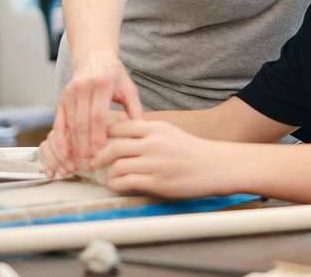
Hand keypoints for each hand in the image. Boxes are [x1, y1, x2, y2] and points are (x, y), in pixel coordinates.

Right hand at [41, 56, 142, 177]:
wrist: (94, 56)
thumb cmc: (114, 74)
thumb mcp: (128, 88)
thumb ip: (136, 109)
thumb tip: (144, 130)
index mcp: (102, 84)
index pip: (98, 115)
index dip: (98, 135)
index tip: (100, 153)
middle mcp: (84, 87)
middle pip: (82, 122)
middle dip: (85, 145)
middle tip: (89, 164)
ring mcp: (71, 92)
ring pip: (70, 124)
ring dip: (73, 145)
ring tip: (79, 162)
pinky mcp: (62, 97)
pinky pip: (60, 121)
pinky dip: (61, 138)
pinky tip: (64, 152)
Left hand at [92, 120, 234, 198]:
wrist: (217, 166)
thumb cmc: (194, 152)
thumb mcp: (170, 134)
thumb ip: (148, 134)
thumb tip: (123, 139)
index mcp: (157, 128)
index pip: (121, 126)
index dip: (104, 134)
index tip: (96, 141)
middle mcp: (154, 143)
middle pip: (114, 146)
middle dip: (99, 155)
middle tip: (93, 161)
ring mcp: (155, 163)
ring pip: (118, 165)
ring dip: (108, 173)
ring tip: (107, 176)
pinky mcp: (157, 182)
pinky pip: (127, 182)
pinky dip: (117, 184)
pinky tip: (117, 184)